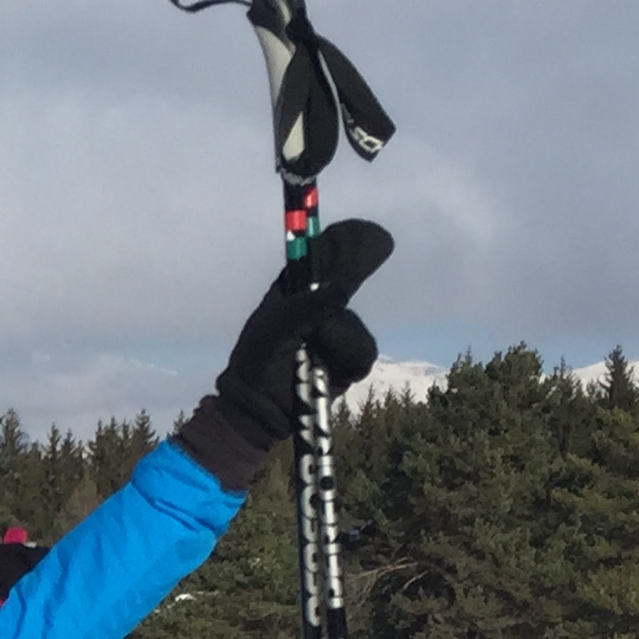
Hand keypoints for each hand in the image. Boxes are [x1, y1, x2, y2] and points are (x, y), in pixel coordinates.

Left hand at [210, 218, 392, 453]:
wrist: (260, 408)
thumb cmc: (258, 362)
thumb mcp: (275, 328)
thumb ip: (306, 307)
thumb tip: (342, 291)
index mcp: (293, 291)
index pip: (321, 258)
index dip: (342, 241)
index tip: (359, 230)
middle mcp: (318, 307)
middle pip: (349, 277)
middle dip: (361, 258)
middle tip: (380, 241)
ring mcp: (336, 331)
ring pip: (353, 325)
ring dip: (334, 341)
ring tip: (308, 356)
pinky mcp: (349, 358)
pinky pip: (362, 352)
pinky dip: (346, 361)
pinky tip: (326, 372)